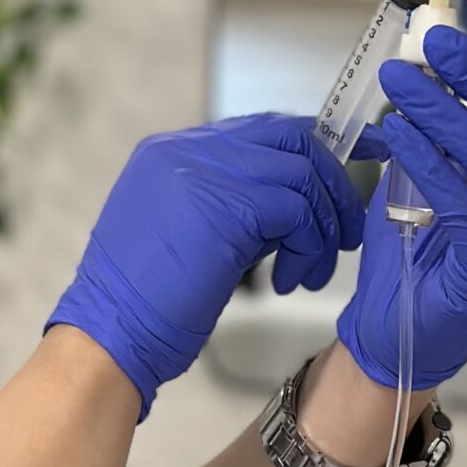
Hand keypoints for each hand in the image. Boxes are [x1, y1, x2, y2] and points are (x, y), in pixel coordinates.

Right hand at [48, 114, 364, 416]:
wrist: (110, 337)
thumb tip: (295, 202)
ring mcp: (202, 172)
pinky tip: (293, 280)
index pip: (260, 129)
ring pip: (301, 173)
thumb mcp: (185, 233)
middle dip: (333, 182)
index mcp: (171, 151)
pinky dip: (310, 245)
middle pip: (290, 137)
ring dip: (324, 226)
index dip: (313, 146)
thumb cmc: (145, 302)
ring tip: (314, 272)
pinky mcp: (223, 207)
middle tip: (349, 231)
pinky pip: (296, 211)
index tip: (356, 164)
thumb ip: (230, 202)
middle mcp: (185, 149)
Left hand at [336, 25, 466, 391]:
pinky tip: (397, 133)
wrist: (405, 323)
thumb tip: (436, 62)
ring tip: (399, 82)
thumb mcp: (455, 169)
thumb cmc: (431, 242)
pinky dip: (425, 157)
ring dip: (443, 111)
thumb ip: (459, 124)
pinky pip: (462, 198)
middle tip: (436, 45)